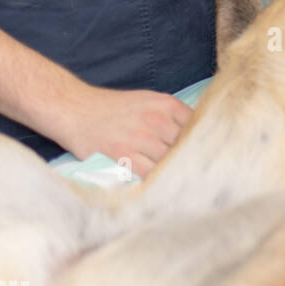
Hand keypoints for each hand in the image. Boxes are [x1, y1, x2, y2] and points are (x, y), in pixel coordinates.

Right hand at [55, 86, 192, 177]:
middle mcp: (156, 120)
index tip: (210, 154)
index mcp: (166, 105)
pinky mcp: (123, 155)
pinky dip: (159, 180)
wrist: (74, 108)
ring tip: (182, 182)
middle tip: (200, 173)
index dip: (205, 142)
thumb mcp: (148, 100)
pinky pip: (151, 174)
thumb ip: (173, 116)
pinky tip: (163, 185)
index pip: (199, 127)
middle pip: (188, 146)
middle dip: (193, 159)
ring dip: (176, 172)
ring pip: (171, 162)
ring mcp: (140, 138)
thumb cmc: (114, 108)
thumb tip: (198, 134)